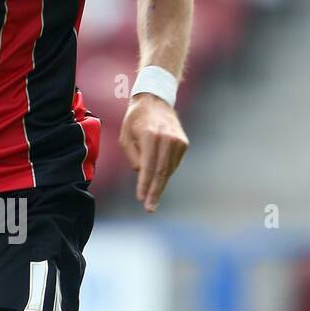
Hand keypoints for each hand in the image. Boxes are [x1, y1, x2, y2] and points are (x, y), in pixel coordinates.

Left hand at [120, 92, 188, 211]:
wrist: (155, 102)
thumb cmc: (135, 121)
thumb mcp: (125, 137)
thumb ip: (133, 157)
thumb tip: (143, 173)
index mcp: (151, 136)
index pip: (149, 166)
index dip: (145, 185)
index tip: (141, 199)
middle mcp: (167, 138)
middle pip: (162, 172)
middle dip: (155, 192)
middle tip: (150, 208)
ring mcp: (178, 141)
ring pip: (168, 170)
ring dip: (159, 185)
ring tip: (151, 198)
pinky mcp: (183, 144)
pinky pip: (173, 164)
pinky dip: (165, 172)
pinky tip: (157, 175)